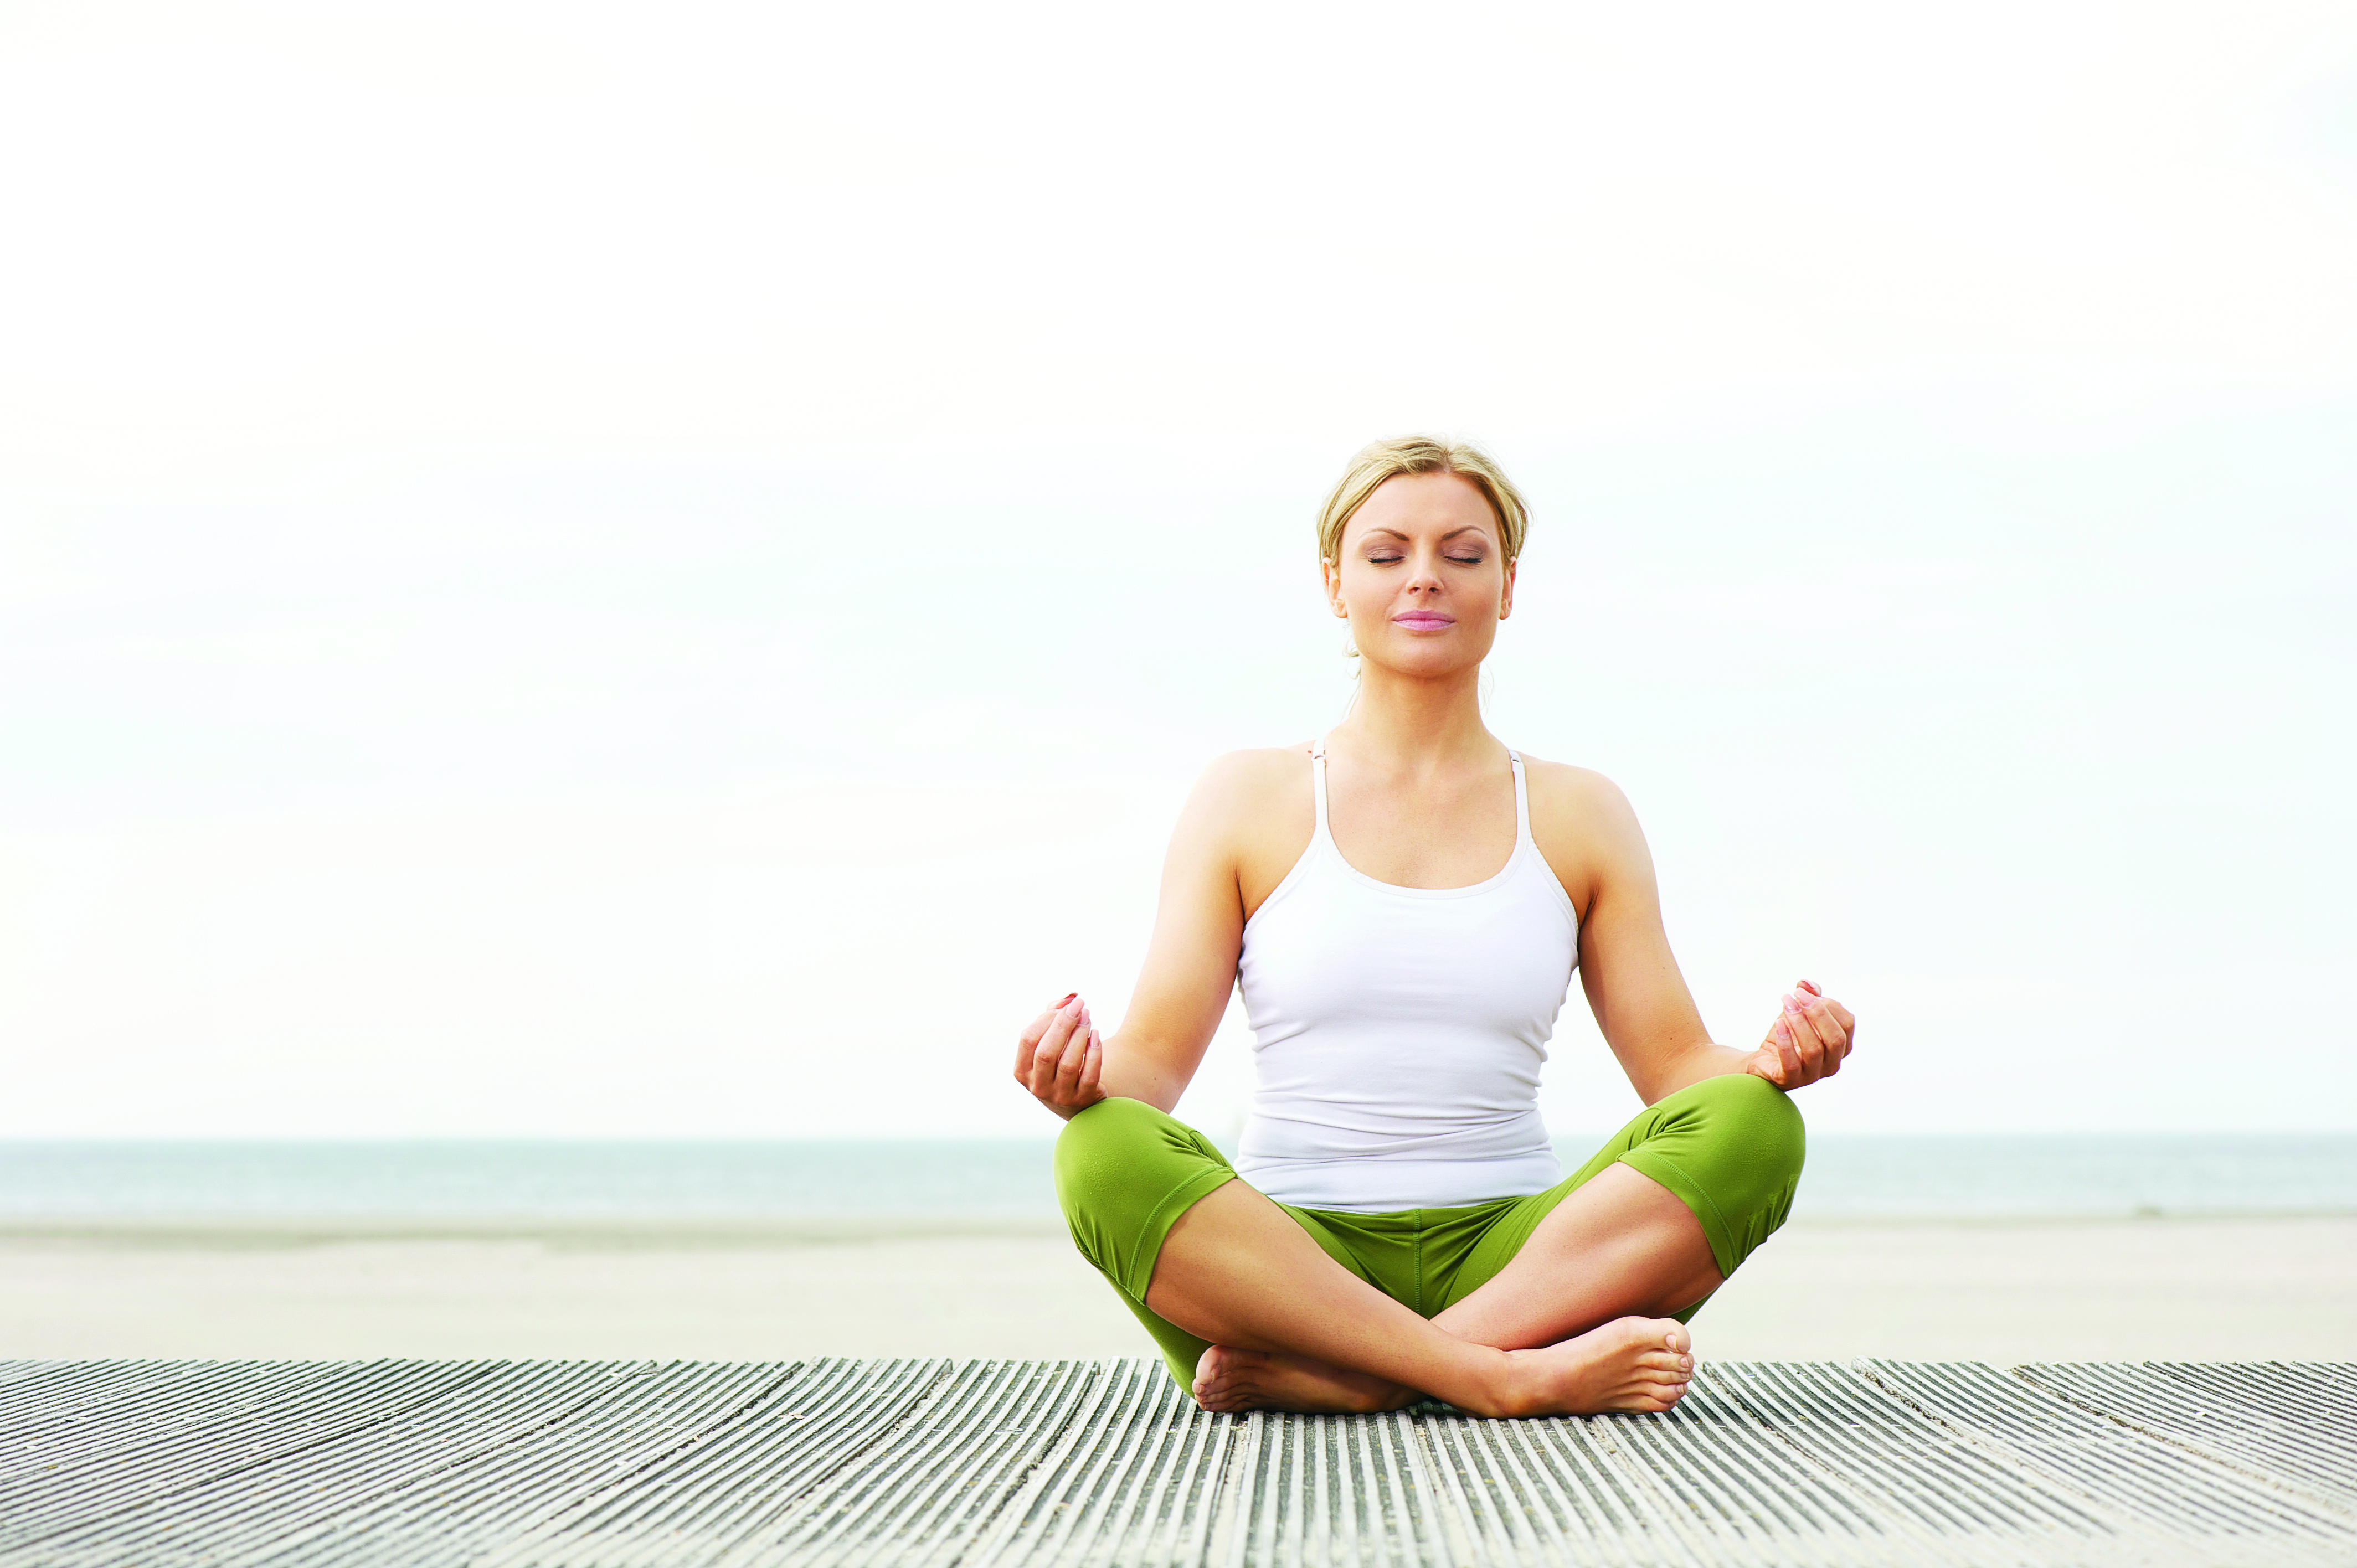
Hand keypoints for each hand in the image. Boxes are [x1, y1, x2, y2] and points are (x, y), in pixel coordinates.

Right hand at [1014, 993, 1107, 1119]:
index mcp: (1022, 1070)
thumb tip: (1070, 998)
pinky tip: (1095, 1036)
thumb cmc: (1059, 1063)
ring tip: (1088, 1018)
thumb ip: (1054, 1016)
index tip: (1064, 1007)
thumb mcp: (1049, 1042)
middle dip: (1064, 1024)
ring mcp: (1060, 1095)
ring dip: (1080, 1035)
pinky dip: (1094, 1053)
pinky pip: (1089, 1074)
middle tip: (1080, 1006)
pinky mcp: (1083, 1099)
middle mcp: (1038, 1085)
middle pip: (1047, 1052)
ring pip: (1068, 1064)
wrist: (1077, 1102)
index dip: (1046, 1018)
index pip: (1028, 1039)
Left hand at [1743, 979, 1854, 1089]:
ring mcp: (1812, 1075)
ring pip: (1814, 1050)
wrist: (1764, 1061)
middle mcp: (1831, 1063)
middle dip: (1817, 1013)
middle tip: (1796, 995)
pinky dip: (1785, 1043)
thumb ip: (1808, 996)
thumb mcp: (1800, 1012)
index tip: (1804, 992)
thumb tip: (1806, 983)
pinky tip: (1778, 1024)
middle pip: (1835, 1038)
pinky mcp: (1790, 1080)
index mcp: (1840, 1046)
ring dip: (1799, 1023)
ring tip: (1785, 1004)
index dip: (1829, 1005)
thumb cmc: (1788, 1036)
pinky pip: (1791, 1064)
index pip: (1847, 1024)